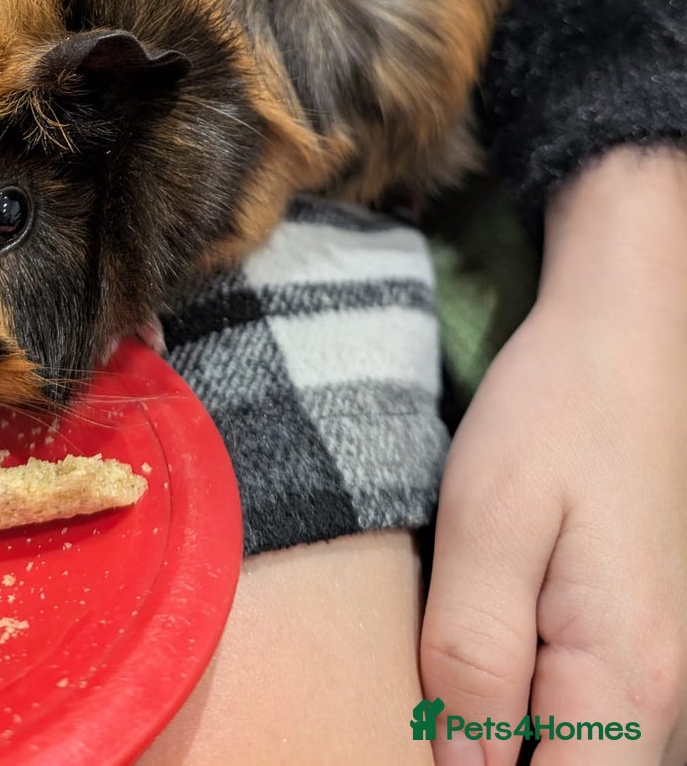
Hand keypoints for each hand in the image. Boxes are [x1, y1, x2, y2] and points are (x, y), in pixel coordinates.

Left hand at [420, 147, 686, 763]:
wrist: (625, 342)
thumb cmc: (559, 413)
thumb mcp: (490, 519)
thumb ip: (473, 654)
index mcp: (627, 683)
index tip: (405, 741)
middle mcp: (659, 700)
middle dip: (480, 764)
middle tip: (412, 704)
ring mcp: (654, 676)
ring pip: (578, 760)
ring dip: (500, 745)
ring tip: (430, 696)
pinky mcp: (633, 647)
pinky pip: (583, 725)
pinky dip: (525, 720)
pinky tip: (471, 677)